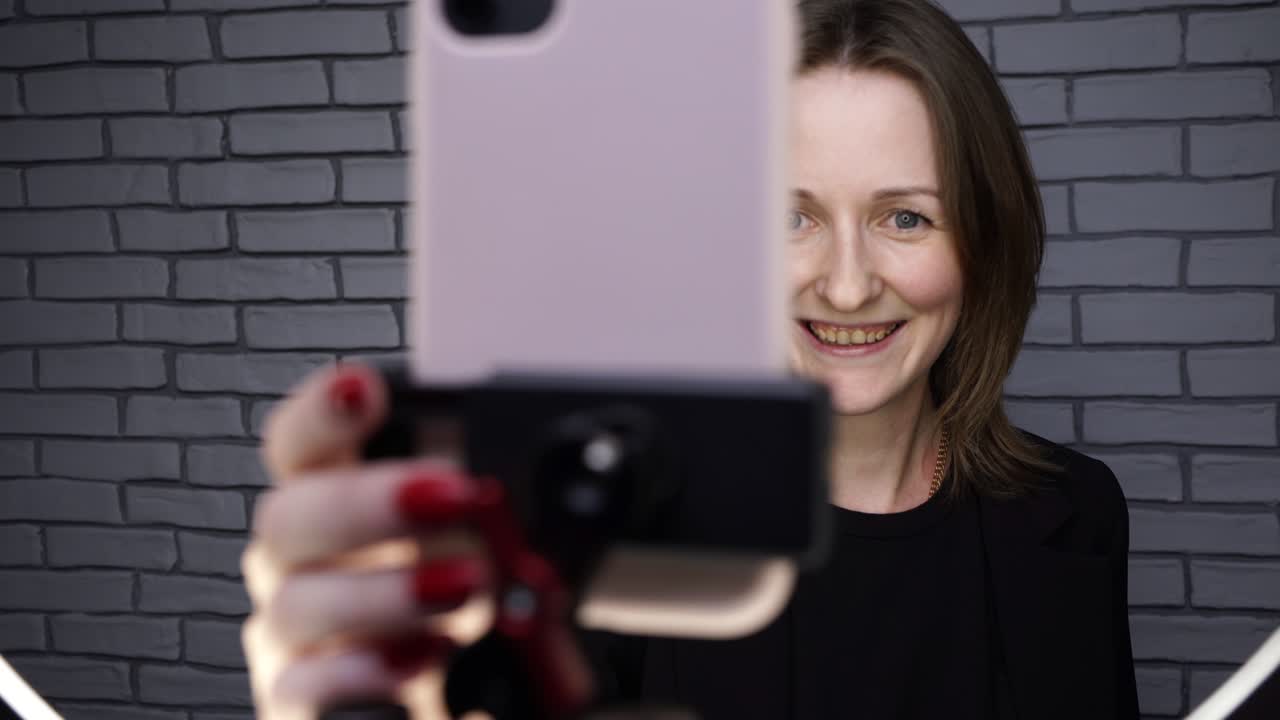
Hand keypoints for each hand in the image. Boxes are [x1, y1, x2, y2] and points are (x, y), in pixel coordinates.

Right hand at [242, 362, 492, 719]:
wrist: (450, 695)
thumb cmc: (453, 603)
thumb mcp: (479, 543)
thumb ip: (490, 506)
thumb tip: (563, 485)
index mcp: (335, 502)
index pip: (302, 445)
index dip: (321, 412)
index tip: (362, 387)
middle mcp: (302, 562)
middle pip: (289, 516)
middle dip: (368, 501)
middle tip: (449, 497)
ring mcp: (297, 633)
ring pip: (299, 602)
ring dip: (385, 592)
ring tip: (464, 586)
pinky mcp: (303, 699)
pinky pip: (305, 689)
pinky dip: (358, 675)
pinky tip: (415, 664)